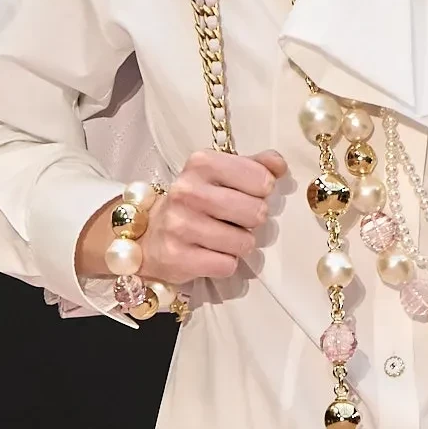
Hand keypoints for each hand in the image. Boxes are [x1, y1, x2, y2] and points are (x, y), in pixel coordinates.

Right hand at [77, 148, 286, 290]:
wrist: (148, 235)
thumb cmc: (194, 202)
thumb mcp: (220, 174)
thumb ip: (254, 165)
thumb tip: (280, 165)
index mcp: (201, 163)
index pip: (261, 178)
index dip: (262, 190)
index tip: (250, 193)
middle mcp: (187, 191)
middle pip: (256, 212)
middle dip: (253, 221)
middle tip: (237, 220)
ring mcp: (180, 225)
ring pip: (244, 243)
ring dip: (240, 245)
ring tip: (223, 238)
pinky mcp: (177, 257)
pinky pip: (227, 266)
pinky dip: (225, 264)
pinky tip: (210, 254)